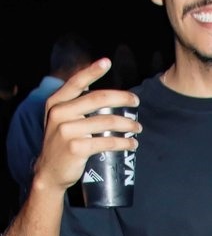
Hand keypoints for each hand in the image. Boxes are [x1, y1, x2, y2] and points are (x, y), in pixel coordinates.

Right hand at [33, 59, 140, 193]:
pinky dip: (123, 143)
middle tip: (136, 102)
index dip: (92, 70)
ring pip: (107, 122)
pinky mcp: (77, 148)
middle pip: (98, 99)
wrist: (49, 172)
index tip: (107, 62)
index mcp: (55, 103)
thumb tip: (107, 98)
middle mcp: (60, 113)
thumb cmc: (61, 144)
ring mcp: (67, 131)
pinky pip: (107, 142)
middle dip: (122, 99)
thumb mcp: (61, 121)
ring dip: (127, 125)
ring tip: (137, 128)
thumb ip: (75, 107)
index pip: (76, 82)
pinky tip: (132, 143)